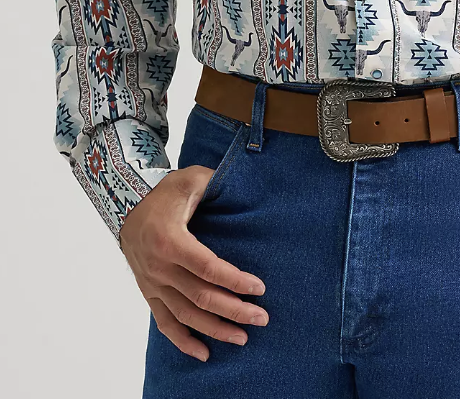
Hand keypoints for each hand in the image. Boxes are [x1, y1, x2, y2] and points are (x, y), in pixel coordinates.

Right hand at [119, 165, 268, 360]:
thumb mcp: (189, 179)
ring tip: (242, 338)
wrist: (125, 204)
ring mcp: (153, 283)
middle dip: (234, 311)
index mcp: (171, 241)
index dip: (235, 281)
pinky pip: (165, 323)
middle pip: (201, 297)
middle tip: (261, 318)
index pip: (208, 268)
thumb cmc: (162, 192)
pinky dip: (183, 341)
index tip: (259, 288)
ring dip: (215, 330)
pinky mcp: (149, 292)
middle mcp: (160, 268)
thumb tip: (242, 186)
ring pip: (186, 316)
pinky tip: (203, 353)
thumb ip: (214, 182)